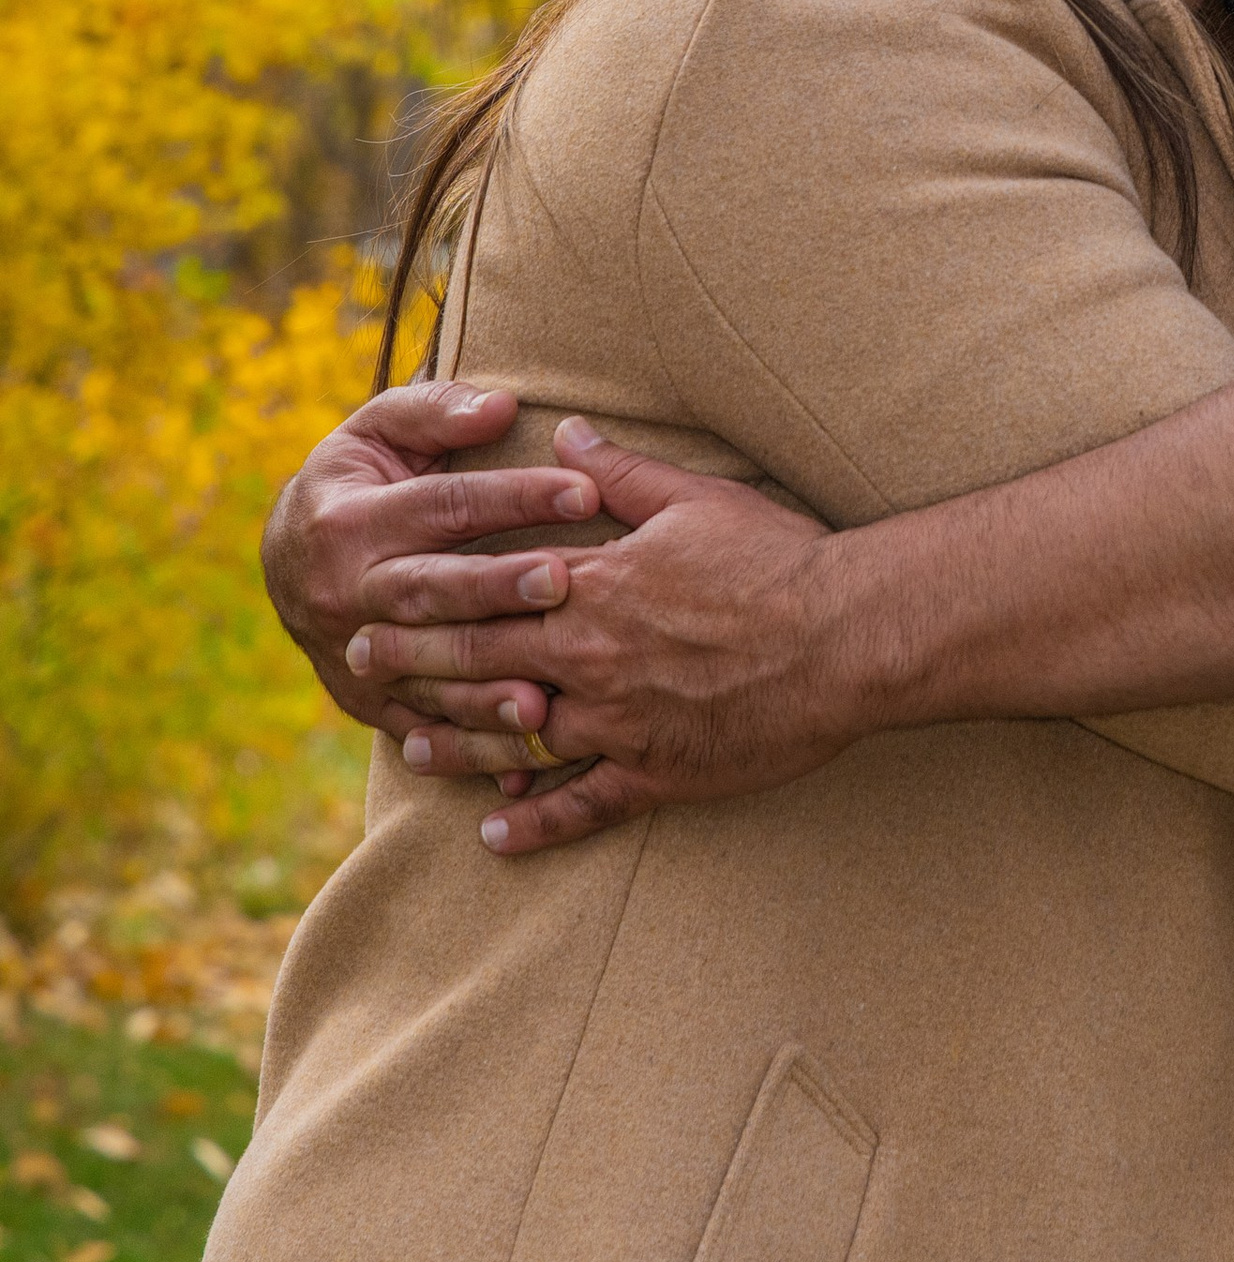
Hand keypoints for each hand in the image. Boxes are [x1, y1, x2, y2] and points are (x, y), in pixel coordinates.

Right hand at [262, 381, 600, 728]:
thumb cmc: (354, 480)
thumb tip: (502, 405)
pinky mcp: (366, 703)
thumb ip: (436, 412)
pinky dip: (469, 751)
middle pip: (430, 591)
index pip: (444, 505)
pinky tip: (523, 758)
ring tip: (544, 698)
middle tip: (563, 581)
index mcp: (351, 519)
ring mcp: (351, 654)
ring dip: (482, 690)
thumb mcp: (377, 430)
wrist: (284, 561)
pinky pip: (419, 729)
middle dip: (496, 589)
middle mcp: (345, 592)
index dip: (514, 496)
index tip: (586, 490)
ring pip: (422, 674)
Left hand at [350, 422, 857, 850]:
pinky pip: (581, 807)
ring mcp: (619, 724)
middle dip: (414, 663)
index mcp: (594, 589)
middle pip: (480, 665)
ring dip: (457, 747)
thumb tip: (569, 428)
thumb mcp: (697, 499)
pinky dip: (535, 823)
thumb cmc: (778, 559)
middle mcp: (591, 659)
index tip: (378, 593)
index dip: (425, 595)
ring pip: (516, 741)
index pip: (487, 591)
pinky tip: (498, 833)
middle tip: (359, 661)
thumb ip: (622, 472)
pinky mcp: (656, 774)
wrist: (845, 637)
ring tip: (412, 749)